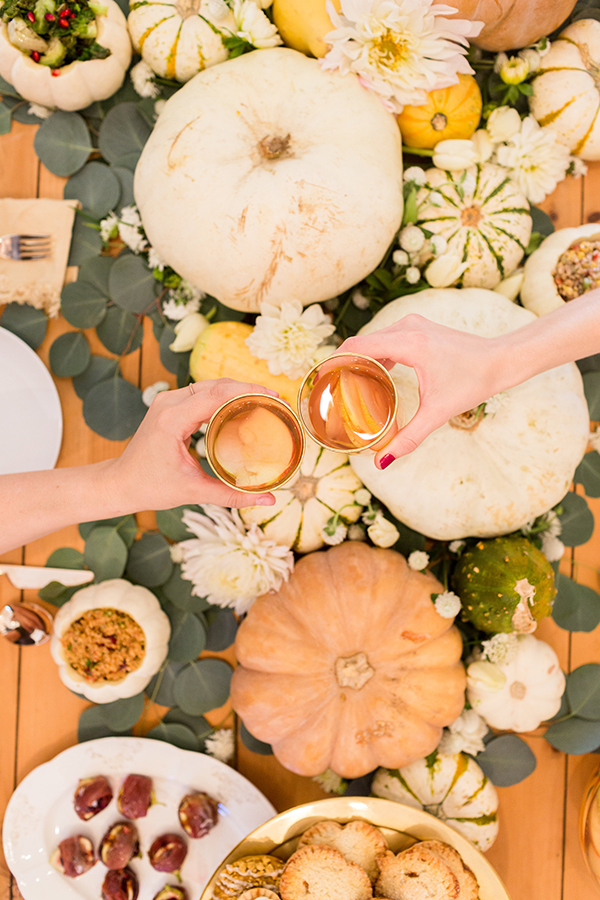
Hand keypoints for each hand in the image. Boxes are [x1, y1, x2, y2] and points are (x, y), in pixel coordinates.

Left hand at [106, 379, 277, 510]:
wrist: (121, 483)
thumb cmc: (151, 487)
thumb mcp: (193, 492)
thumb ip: (232, 496)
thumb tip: (268, 501)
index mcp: (172, 419)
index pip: (217, 394)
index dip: (249, 392)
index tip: (275, 398)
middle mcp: (169, 404)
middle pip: (216, 384)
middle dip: (248, 388)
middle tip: (276, 400)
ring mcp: (167, 401)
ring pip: (209, 385)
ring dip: (236, 389)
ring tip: (264, 401)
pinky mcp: (169, 405)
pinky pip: (201, 393)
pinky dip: (223, 396)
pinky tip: (241, 405)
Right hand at [339, 315, 501, 466]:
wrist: (501, 359)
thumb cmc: (474, 381)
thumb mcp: (439, 412)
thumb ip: (409, 437)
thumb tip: (382, 462)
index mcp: (409, 343)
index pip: (357, 346)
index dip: (334, 361)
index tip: (320, 380)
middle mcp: (407, 327)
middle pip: (361, 343)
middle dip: (343, 364)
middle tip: (330, 390)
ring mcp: (412, 324)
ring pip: (373, 340)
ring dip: (359, 359)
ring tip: (346, 384)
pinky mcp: (418, 327)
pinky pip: (385, 338)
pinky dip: (374, 354)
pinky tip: (371, 375)